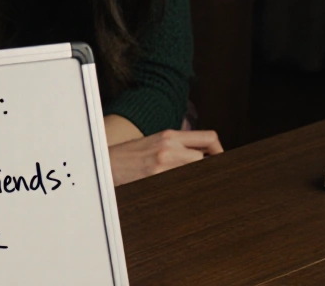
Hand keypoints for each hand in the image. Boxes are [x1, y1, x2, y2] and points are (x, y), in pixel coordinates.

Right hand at [108, 129, 222, 185]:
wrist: (105, 165)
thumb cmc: (128, 157)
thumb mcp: (153, 142)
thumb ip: (177, 145)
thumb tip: (201, 155)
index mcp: (169, 135)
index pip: (209, 137)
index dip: (219, 150)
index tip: (217, 159)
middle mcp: (169, 147)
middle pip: (206, 157)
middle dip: (208, 167)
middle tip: (204, 174)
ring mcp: (164, 164)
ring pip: (196, 170)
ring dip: (193, 176)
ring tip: (184, 180)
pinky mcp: (157, 178)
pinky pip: (182, 183)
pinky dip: (182, 186)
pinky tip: (173, 187)